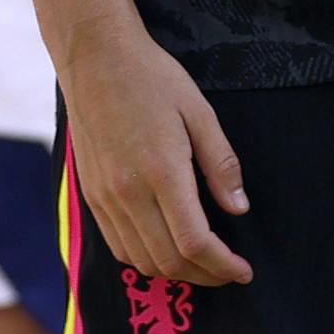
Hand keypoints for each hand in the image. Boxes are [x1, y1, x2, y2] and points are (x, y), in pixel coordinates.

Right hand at [56, 21, 251, 287]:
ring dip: (175, 273)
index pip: (194, 242)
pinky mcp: (90, 194)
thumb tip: (239, 208)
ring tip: (202, 265)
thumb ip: (220, 164)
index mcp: (161, 171)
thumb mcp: (198, 111)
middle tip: (229, 271)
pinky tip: (164, 250)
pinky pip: (117, 245)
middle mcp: (128, 192)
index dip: (223, 265)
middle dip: (205, 276)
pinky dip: (144, 259)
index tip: (244, 271)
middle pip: (168, 261)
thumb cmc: (152, 78)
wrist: (94, 57)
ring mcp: (104, 196)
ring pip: (140, 260)